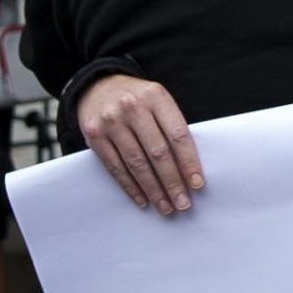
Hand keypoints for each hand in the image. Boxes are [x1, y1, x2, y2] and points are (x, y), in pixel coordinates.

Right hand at [77, 75, 203, 214]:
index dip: (189, 162)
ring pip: (136, 163)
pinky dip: (130, 186)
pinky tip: (142, 199)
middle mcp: (132, 107)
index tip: (198, 184)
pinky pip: (115, 167)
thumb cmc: (138, 98)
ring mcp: (110, 122)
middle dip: (173, 182)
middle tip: (183, 203)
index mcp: (156, 97)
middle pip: (157, 152)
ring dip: (153, 189)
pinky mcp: (94, 135)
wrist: (97, 85)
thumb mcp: (158, 100)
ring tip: (165, 207)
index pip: (178, 135)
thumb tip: (190, 167)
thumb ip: (171, 125)